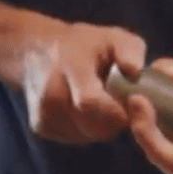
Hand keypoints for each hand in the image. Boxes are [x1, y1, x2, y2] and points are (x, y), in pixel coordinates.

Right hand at [19, 21, 147, 143]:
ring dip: (102, 124)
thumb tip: (135, 71)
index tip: (131, 103)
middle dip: (114, 118)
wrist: (36, 51)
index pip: (90, 102)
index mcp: (70, 68)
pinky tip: (85, 109)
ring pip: (88, 135)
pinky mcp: (41, 127)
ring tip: (100, 100)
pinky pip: (76, 137)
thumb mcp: (112, 36)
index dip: (117, 110)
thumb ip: (129, 51)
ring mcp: (43, 113)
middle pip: (93, 126)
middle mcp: (51, 94)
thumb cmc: (83, 44)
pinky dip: (87, 128)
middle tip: (119, 101)